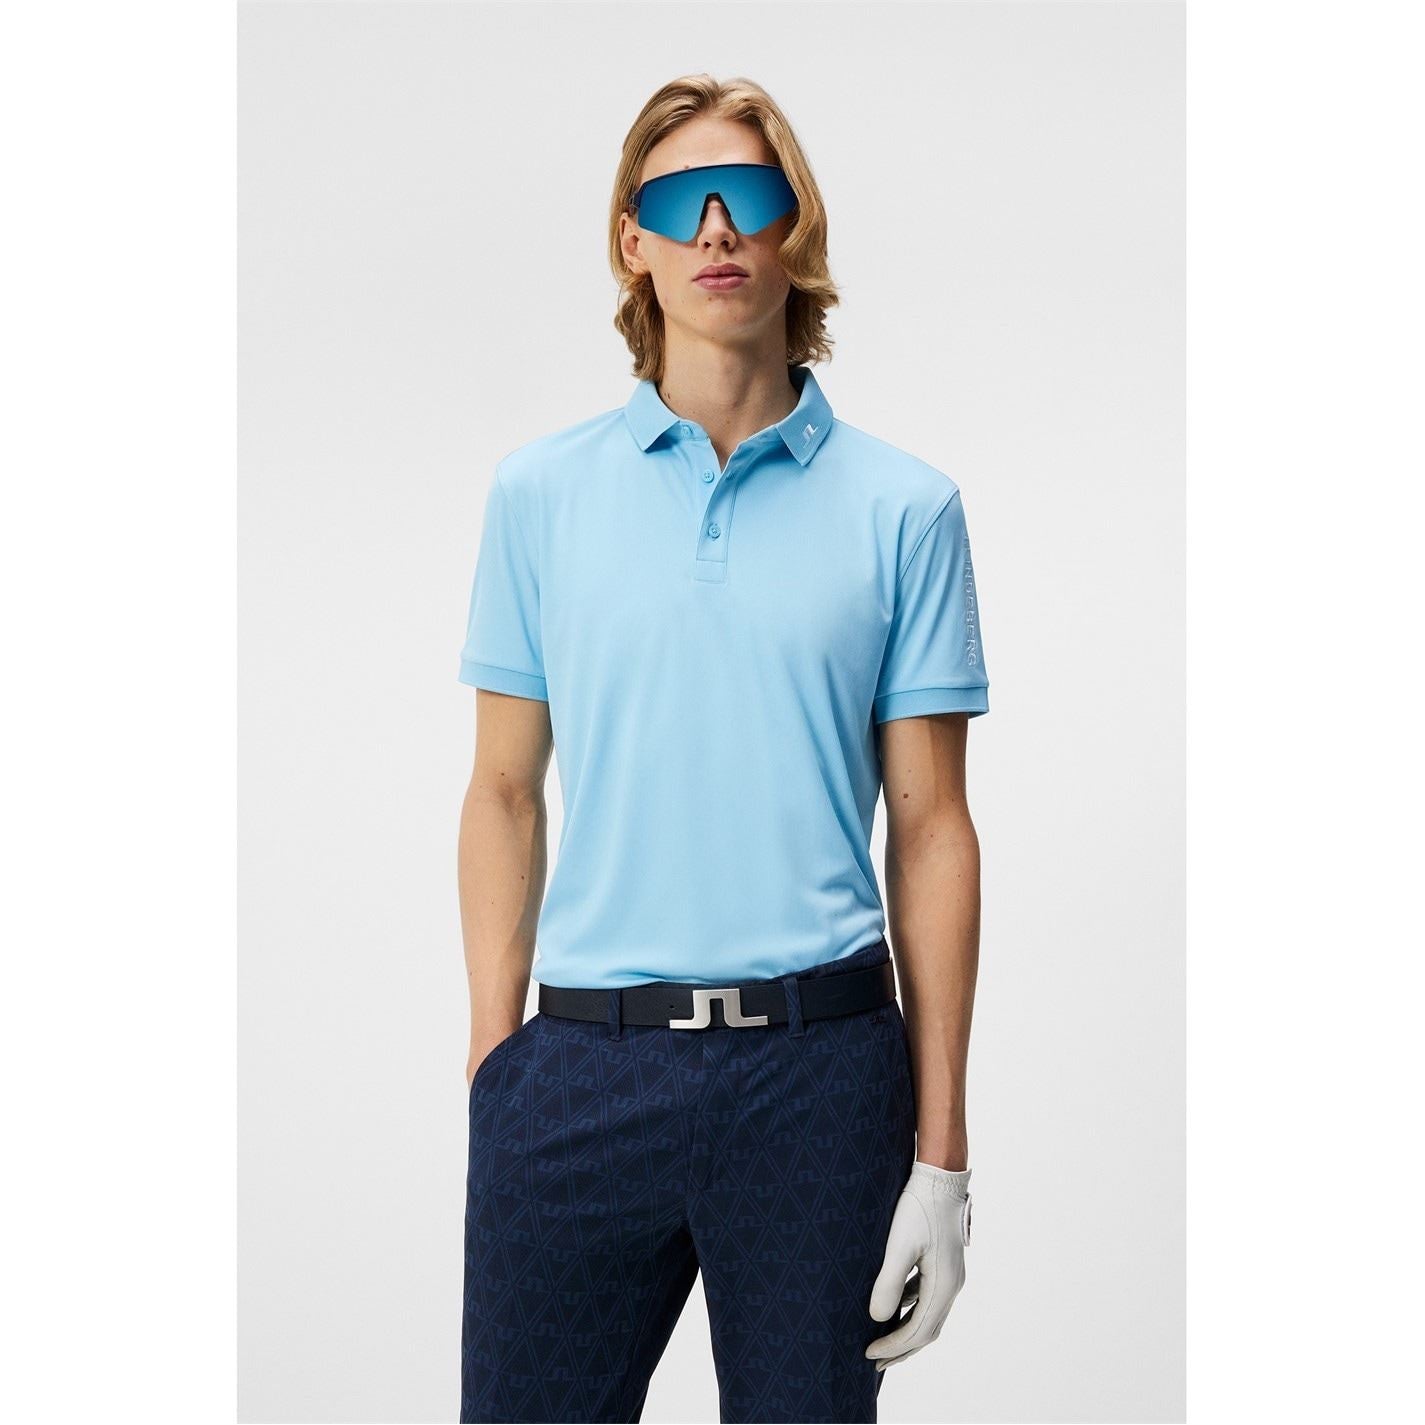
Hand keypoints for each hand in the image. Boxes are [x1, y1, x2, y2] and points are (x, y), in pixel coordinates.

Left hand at [865, 1162, 971, 1370]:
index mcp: (944, 1286)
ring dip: (906, 1329)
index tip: (868, 1353)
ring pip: (928, 1314)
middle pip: (927, 1330)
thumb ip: (889, 1283)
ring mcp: (950, 1274)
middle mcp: (952, 1285)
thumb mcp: (899, 1244)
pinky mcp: (943, 1262)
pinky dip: (910, 1308)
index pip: (918, 1331)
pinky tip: (893, 1304)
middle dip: (901, 1347)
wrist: (939, 1177)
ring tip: (881, 1338)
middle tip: (874, 1360)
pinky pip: (927, 1296)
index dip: (893, 1346)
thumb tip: (877, 1318)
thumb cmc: (918, 1208)